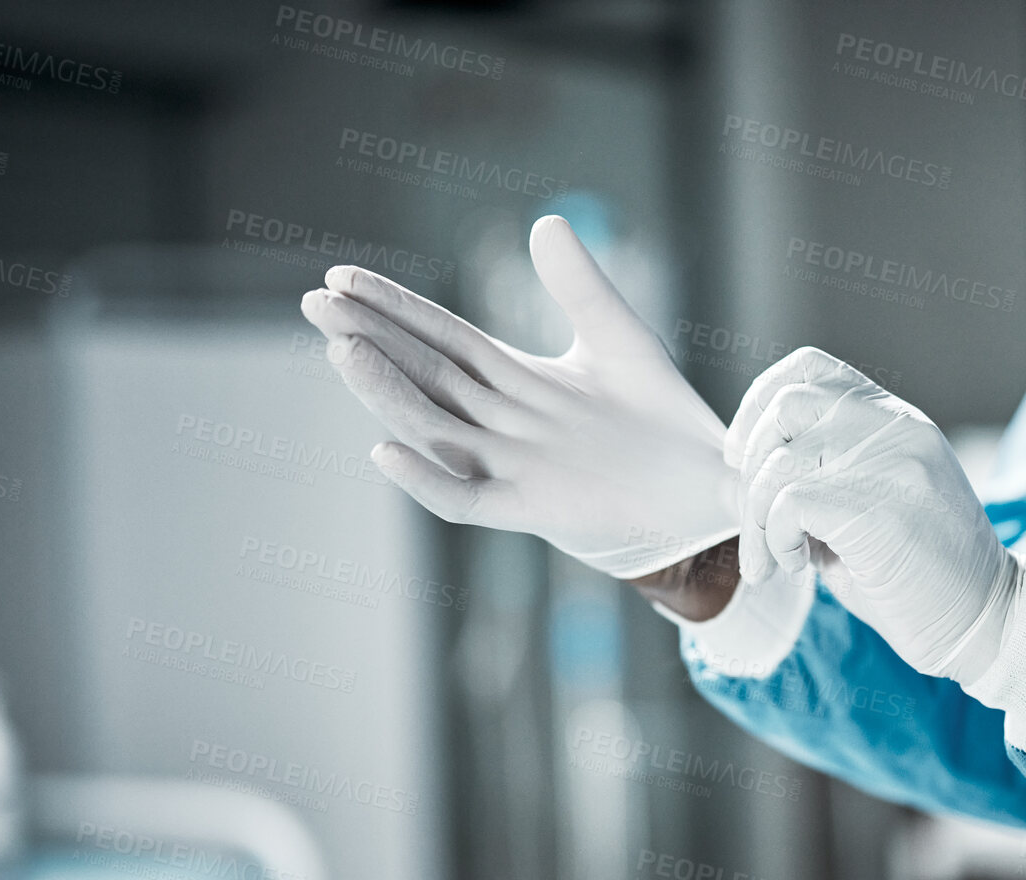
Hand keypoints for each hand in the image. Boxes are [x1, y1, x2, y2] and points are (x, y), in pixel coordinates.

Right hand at [299, 215, 737, 578]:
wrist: (709, 487)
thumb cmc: (664, 420)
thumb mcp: (618, 338)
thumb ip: (580, 285)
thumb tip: (544, 222)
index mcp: (516, 382)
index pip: (442, 338)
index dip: (394, 309)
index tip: (342, 277)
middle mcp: (503, 424)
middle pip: (425, 375)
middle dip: (371, 338)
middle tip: (316, 302)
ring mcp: (513, 469)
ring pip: (433, 429)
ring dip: (386, 393)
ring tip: (343, 349)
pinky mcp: (533, 511)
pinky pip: (464, 500)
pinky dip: (425, 480)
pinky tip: (384, 448)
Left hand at [727, 347, 1016, 683]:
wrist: (987, 622)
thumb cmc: (918, 577)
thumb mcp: (864, 509)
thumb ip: (814, 479)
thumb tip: (736, 477)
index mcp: (895, 420)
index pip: (810, 369)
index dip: (759, 404)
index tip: (743, 456)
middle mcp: (897, 428)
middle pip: (785, 408)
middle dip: (749, 470)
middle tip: (755, 525)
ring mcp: (892, 462)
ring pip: (779, 463)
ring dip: (757, 522)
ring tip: (778, 561)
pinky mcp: (879, 506)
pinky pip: (788, 504)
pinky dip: (775, 540)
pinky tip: (799, 567)